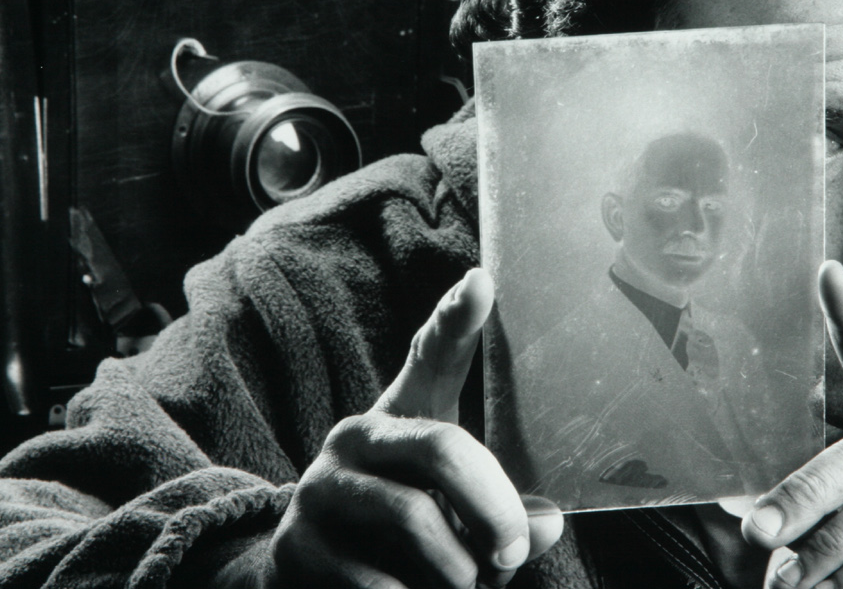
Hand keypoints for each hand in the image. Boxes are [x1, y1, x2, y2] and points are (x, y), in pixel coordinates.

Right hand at [225, 268, 563, 587]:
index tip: (482, 283)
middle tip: (515, 550)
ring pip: (416, 519)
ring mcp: (320, 487)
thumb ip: (499, 511)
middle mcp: (354, 437)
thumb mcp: (453, 513)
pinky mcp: (295, 545)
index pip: (432, 356)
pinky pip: (379, 581)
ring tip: (463, 586)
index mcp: (399, 416)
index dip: (457, 319)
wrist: (303, 577)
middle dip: (495, 506)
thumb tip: (547, 524)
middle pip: (443, 446)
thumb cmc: (400, 534)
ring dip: (458, 571)